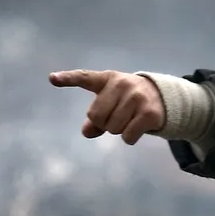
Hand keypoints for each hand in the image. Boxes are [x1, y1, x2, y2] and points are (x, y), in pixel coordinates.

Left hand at [49, 69, 165, 144]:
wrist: (163, 97)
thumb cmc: (128, 101)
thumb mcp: (110, 103)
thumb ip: (95, 119)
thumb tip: (87, 132)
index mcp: (107, 79)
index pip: (84, 77)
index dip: (67, 79)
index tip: (51, 78)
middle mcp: (121, 84)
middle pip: (96, 116)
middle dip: (104, 123)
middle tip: (118, 115)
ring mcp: (136, 97)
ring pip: (112, 128)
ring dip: (119, 130)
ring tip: (130, 118)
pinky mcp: (148, 113)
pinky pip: (127, 137)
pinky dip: (130, 138)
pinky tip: (138, 127)